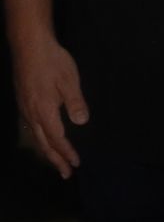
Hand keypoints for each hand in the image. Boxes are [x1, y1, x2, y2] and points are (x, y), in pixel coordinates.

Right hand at [12, 35, 87, 177]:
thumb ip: (75, 102)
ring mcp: (25, 109)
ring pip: (36, 137)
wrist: (29, 46)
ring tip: (57, 162)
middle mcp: (31, 114)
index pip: (57, 138)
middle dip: (55, 160)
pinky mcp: (23, 102)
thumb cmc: (53, 61)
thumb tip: (81, 123)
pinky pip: (32, 128)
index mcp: (44, 111)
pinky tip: (45, 138)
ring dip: (48, 151)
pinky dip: (41, 139)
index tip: (76, 164)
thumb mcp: (69, 80)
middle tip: (66, 174)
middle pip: (43, 143)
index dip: (66, 152)